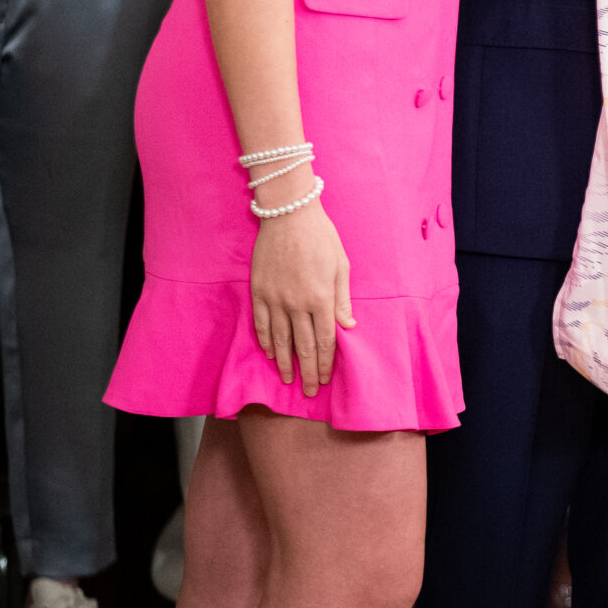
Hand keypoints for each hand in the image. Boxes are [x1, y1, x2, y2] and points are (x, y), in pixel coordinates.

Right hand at [251, 192, 354, 395]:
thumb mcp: (340, 265)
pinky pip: (261, 324)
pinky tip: (269, 354)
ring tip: (288, 379)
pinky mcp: (259, 292)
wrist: (288, 215)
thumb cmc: (321, 237)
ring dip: (285, 363)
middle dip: (308, 371)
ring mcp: (275, 299)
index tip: (326, 378)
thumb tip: (348, 327)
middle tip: (309, 392)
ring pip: (280, 340)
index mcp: (321, 298)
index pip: (325, 340)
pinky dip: (265, 342)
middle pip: (303, 346)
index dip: (326, 362)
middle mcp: (297, 303)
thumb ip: (342, 299)